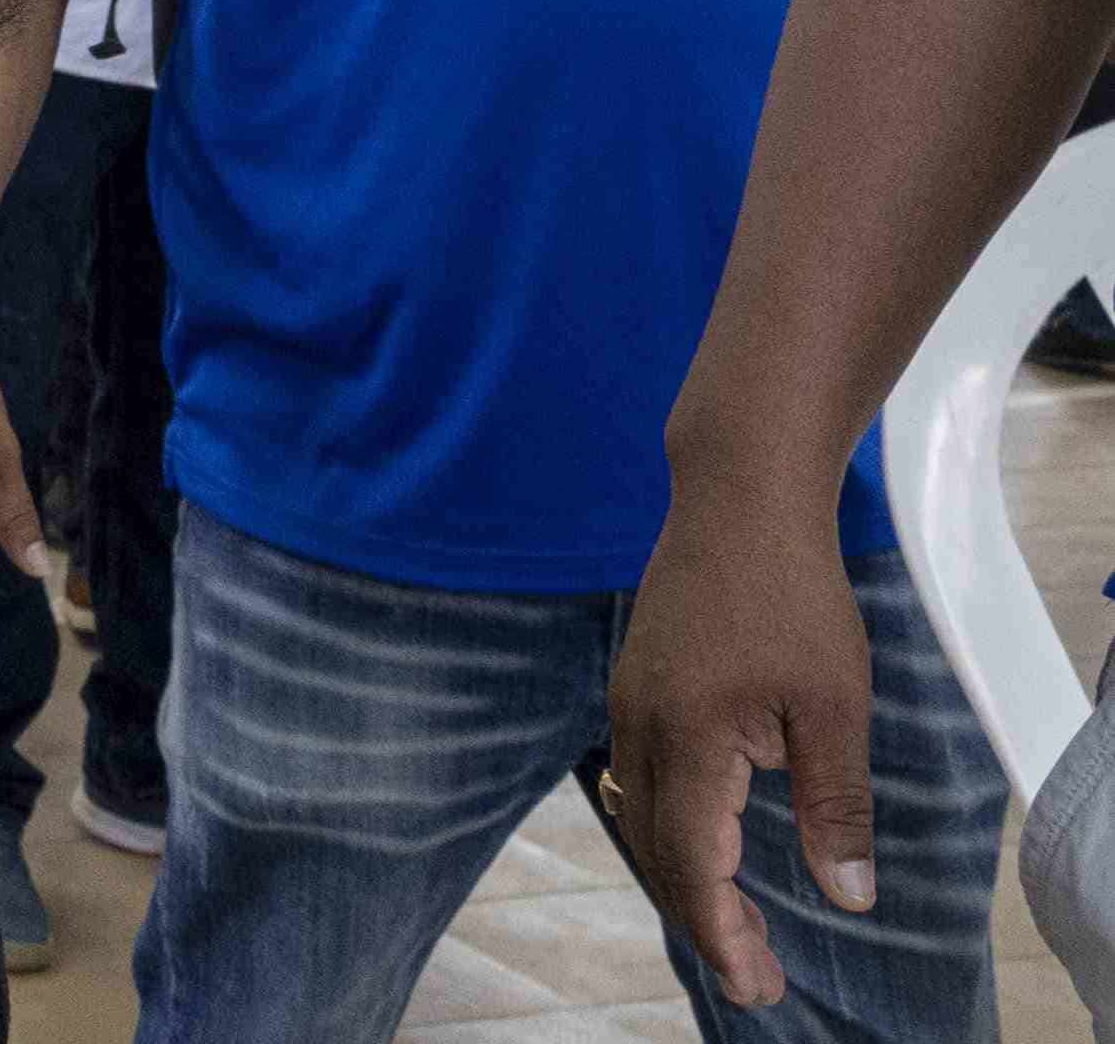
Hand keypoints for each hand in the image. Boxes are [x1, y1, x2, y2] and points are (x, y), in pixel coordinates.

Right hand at [613, 482, 882, 1008]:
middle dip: (704, 920)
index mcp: (689, 734)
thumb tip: (848, 895)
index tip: (755, 983)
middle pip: (658, 850)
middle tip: (757, 976)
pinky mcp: (638, 682)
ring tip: (736, 924)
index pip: (694, 862)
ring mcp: (630, 699)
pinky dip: (670, 830)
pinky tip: (708, 842)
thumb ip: (835, 806)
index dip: (722, 931)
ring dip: (685, 877)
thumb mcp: (834, 708)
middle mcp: (641, 723)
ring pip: (642, 815)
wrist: (738, 496)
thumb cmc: (793, 594)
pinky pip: (640, 778)